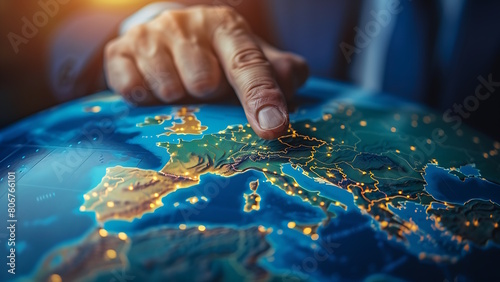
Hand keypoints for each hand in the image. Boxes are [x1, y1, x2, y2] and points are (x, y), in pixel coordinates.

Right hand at [104, 5, 307, 138]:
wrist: (166, 36)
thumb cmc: (216, 57)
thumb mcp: (251, 60)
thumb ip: (278, 74)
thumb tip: (289, 87)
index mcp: (226, 26)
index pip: (247, 63)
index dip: (261, 96)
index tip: (272, 126)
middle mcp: (187, 23)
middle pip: (203, 82)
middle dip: (208, 97)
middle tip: (205, 89)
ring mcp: (150, 35)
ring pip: (168, 89)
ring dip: (177, 100)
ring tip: (180, 87)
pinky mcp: (118, 51)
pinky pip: (132, 91)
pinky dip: (145, 99)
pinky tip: (153, 89)